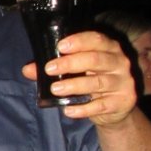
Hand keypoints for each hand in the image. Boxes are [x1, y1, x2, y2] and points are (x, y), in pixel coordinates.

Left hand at [22, 30, 136, 125]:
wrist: (116, 108)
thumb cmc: (92, 80)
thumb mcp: (76, 71)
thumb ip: (54, 68)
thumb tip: (27, 70)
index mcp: (109, 48)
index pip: (96, 39)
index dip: (79, 41)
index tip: (60, 47)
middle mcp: (120, 63)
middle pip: (96, 59)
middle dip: (71, 63)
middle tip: (49, 69)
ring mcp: (124, 83)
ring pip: (98, 82)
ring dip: (74, 86)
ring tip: (55, 89)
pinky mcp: (123, 102)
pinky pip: (101, 106)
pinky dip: (83, 109)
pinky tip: (68, 110)